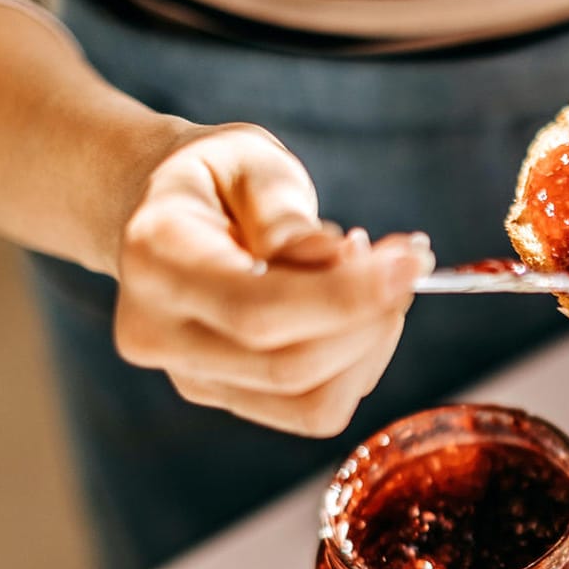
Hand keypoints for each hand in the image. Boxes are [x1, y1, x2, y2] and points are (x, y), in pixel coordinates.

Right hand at [112, 123, 432, 436]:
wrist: (162, 209)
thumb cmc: (214, 177)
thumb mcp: (248, 160)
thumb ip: (284, 213)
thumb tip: (338, 260)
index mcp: (157, 260)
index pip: (257, 309)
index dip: (346, 297)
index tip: (411, 263)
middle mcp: (159, 334)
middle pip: (290, 366)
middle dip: (372, 319)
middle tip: (406, 261)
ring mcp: (191, 377)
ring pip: (312, 402)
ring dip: (371, 345)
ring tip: (377, 279)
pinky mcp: (229, 398)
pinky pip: (316, 409)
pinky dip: (359, 364)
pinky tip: (357, 311)